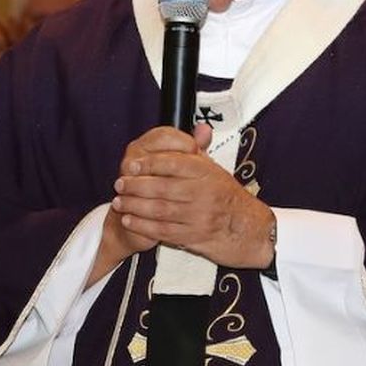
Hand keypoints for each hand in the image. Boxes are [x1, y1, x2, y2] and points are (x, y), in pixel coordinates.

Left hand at [106, 124, 274, 270]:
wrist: (246, 228)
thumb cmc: (225, 196)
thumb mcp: (216, 170)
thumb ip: (199, 151)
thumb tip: (199, 129)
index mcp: (208, 172)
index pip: (173, 162)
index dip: (148, 163)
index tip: (130, 164)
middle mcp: (204, 193)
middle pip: (162, 188)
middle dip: (135, 186)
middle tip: (119, 184)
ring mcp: (200, 217)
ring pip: (160, 210)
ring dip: (135, 206)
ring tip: (119, 202)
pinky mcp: (194, 236)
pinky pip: (163, 231)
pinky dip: (143, 226)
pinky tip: (129, 220)